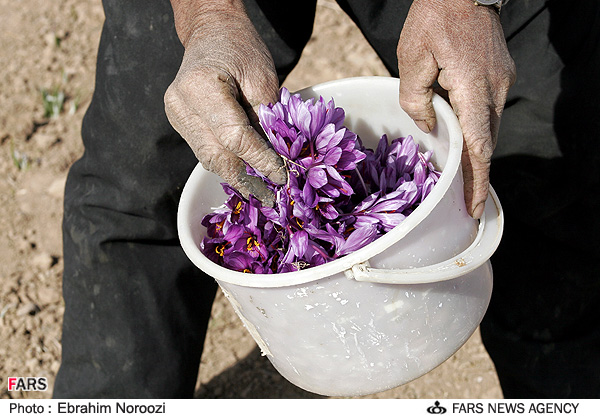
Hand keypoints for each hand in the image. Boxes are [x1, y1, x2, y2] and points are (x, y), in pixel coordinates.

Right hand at [164, 1, 285, 205]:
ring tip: (263, 193)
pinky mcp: (181, 124)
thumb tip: (279, 161)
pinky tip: (247, 176)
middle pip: (217, 156)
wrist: (212, 33)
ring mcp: (177, 117)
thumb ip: (268, 121)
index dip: (260, 161)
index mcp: (199, 87)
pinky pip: (207, 152)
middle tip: (272, 198)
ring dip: (238, 178)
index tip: (282, 176)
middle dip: (247, 180)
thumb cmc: (241, 49)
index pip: (234, 137)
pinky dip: (228, 164)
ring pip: (210, 159)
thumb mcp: (263, 80)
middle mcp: (180, 106)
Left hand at [397, 0, 515, 217]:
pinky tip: (466, 145)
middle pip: (487, 143)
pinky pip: (489, 114)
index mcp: (472, 88)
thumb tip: (430, 126)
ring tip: (463, 182)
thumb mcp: (411, 57)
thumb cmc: (434, 18)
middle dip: (477, 177)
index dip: (478, 181)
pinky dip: (478, 135)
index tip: (476, 208)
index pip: (479, 146)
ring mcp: (501, 83)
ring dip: (477, 157)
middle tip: (466, 205)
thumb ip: (416, 98)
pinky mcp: (499, 76)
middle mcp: (495, 90)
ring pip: (489, 130)